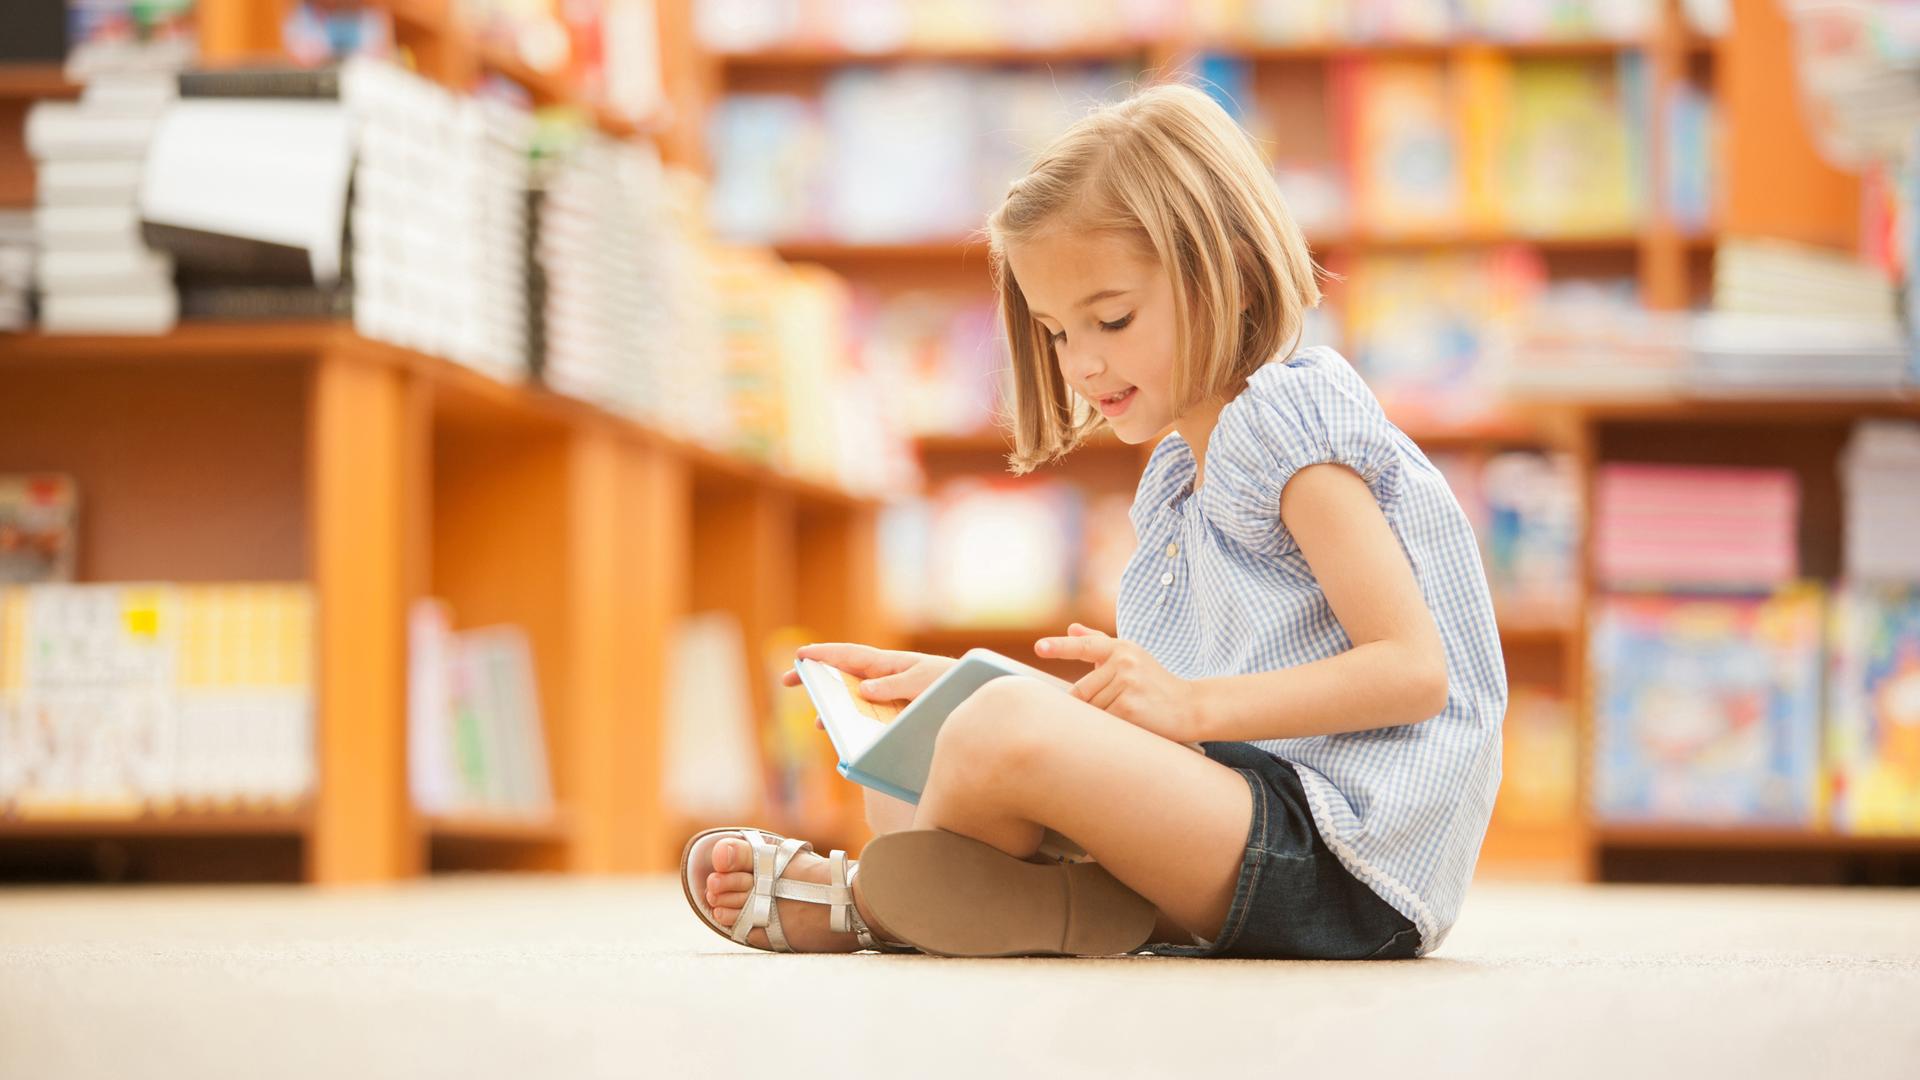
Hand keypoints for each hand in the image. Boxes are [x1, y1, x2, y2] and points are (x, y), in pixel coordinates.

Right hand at [780, 643, 955, 729]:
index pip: (850, 656)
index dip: (824, 654)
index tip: (799, 655)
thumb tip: (862, 690)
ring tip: (818, 721)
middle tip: (786, 680)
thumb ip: (894, 685)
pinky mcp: (898, 714)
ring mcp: (890, 696)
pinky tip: (847, 735)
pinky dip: (853, 722)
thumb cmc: (954, 684)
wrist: (976, 698)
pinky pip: (868, 716)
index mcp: (890, 664)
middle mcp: (886, 678)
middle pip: (844, 675)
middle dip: (816, 677)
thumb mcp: (925, 681)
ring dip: (834, 706)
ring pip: (853, 698)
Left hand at [1035, 623, 1199, 743]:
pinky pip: (1102, 722)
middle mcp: (1124, 662)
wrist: (1190, 706)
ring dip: (1101, 717)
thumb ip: (1099, 642)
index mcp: (1121, 648)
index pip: (1085, 646)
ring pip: (1091, 709)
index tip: (1038, 647)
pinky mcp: (1130, 707)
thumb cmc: (1155, 682)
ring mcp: (1127, 684)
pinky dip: (1109, 728)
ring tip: (1127, 713)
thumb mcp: (1131, 656)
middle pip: (1081, 691)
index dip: (1059, 647)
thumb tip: (1071, 628)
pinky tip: (1128, 723)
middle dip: (1089, 704)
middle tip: (1112, 708)